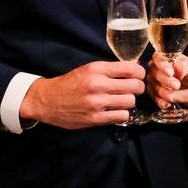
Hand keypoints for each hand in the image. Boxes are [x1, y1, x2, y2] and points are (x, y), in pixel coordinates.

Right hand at [20, 60, 145, 128]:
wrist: (46, 100)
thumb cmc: (69, 84)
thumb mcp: (88, 69)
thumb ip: (110, 70)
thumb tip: (135, 68)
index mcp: (96, 69)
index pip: (131, 69)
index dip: (140, 72)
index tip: (138, 75)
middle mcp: (98, 84)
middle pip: (135, 86)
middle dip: (138, 88)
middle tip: (133, 89)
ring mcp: (97, 103)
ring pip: (131, 102)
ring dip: (129, 102)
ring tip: (122, 100)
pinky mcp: (95, 118)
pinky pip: (122, 116)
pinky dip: (122, 114)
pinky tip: (115, 110)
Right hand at [146, 52, 187, 109]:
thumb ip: (185, 66)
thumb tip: (177, 66)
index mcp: (167, 57)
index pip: (158, 57)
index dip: (162, 64)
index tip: (170, 72)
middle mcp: (157, 67)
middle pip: (155, 72)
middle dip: (165, 80)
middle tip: (177, 85)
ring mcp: (154, 79)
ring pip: (153, 85)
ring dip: (163, 92)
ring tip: (173, 97)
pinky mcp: (154, 91)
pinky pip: (153, 96)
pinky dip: (160, 101)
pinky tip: (167, 104)